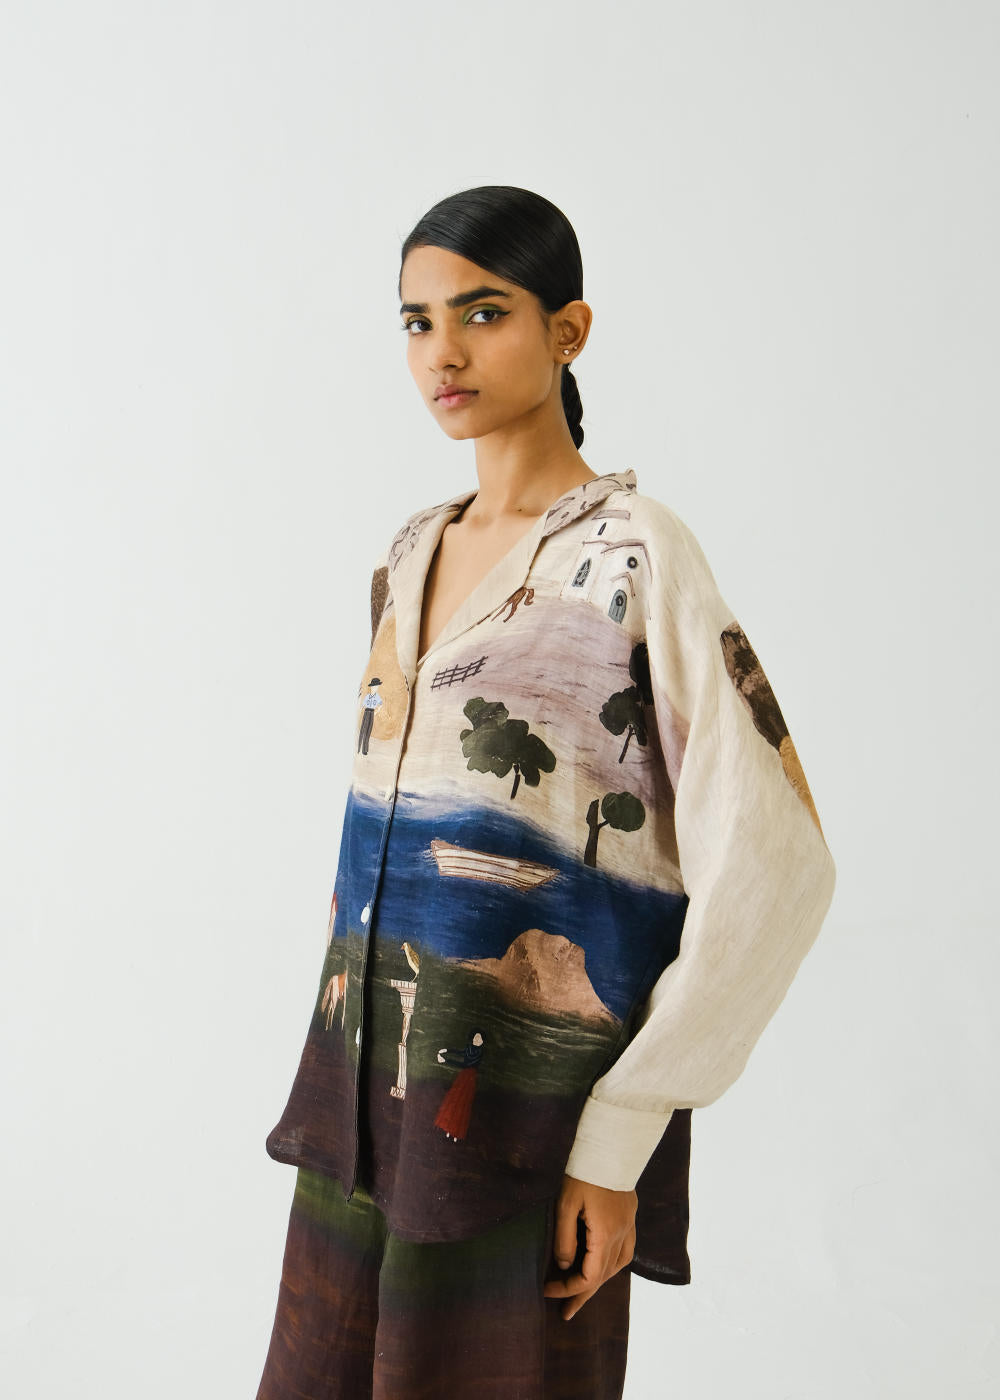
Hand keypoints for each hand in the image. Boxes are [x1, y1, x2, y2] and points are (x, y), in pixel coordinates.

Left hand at [542, 1173, 636, 1320]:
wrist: (611, 1146)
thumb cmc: (584, 1173)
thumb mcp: (566, 1205)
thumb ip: (564, 1239)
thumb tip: (565, 1267)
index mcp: (605, 1236)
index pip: (588, 1277)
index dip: (567, 1289)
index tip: (547, 1290)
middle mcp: (622, 1236)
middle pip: (602, 1277)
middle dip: (581, 1295)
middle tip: (565, 1313)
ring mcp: (629, 1226)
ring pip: (616, 1267)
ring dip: (598, 1282)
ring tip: (582, 1294)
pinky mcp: (630, 1217)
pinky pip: (625, 1252)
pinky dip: (612, 1266)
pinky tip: (604, 1267)